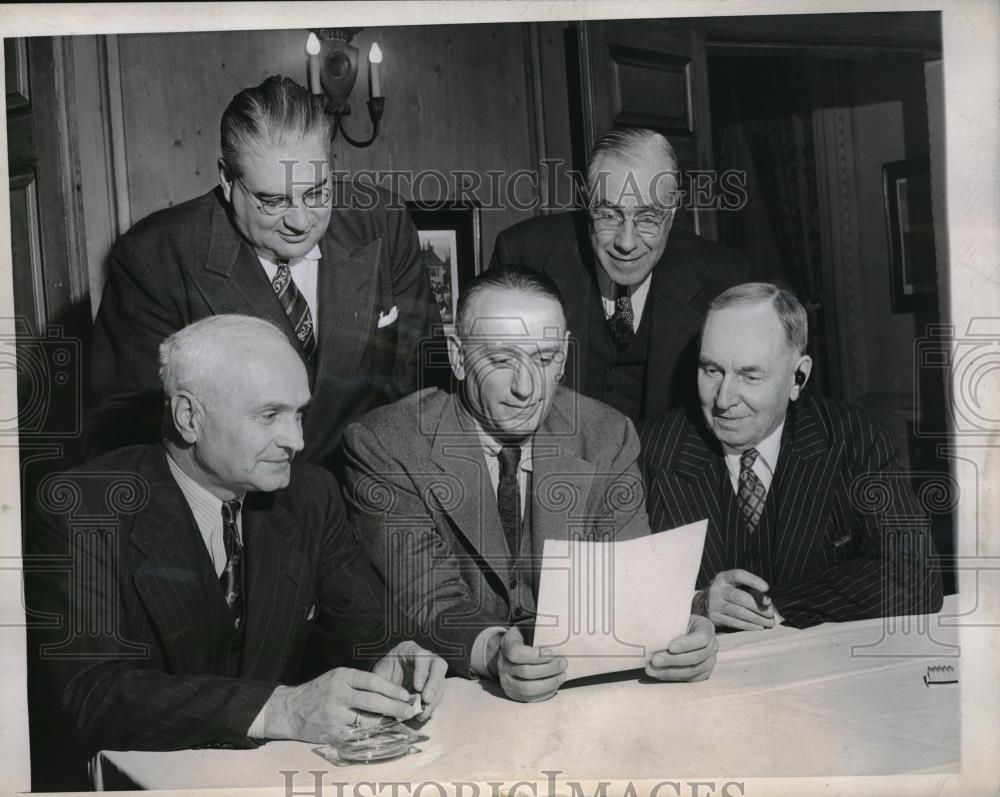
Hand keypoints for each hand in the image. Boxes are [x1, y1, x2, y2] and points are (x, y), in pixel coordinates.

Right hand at [259, 666, 418, 743]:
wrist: (290, 710)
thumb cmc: (320, 691)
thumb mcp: (337, 677)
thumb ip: (359, 683)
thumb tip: (390, 692)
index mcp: (342, 677)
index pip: (372, 681)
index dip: (392, 688)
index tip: (406, 695)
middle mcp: (338, 694)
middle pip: (372, 701)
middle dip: (394, 707)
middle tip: (410, 711)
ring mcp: (334, 715)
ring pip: (367, 721)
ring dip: (385, 723)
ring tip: (399, 723)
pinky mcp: (331, 733)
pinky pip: (356, 736)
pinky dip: (371, 736)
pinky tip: (382, 735)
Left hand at [372, 640, 447, 720]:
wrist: (381, 685)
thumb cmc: (379, 676)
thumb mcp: (377, 676)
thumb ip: (381, 684)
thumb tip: (386, 699)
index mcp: (409, 650)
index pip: (421, 655)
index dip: (421, 671)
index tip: (417, 687)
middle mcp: (425, 658)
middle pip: (439, 666)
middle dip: (434, 684)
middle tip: (426, 700)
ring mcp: (432, 672)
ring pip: (441, 682)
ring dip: (434, 698)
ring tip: (422, 713)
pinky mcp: (434, 686)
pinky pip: (439, 694)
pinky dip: (432, 706)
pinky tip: (422, 715)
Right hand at [493, 626, 566, 701]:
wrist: (509, 653)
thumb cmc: (524, 640)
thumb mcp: (526, 628)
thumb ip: (538, 628)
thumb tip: (559, 625)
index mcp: (507, 646)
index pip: (516, 653)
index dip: (535, 655)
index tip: (551, 652)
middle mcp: (504, 665)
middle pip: (526, 672)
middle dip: (549, 669)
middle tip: (563, 663)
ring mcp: (507, 682)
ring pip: (527, 689)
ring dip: (549, 683)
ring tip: (562, 675)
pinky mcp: (514, 694)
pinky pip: (530, 699)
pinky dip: (545, 693)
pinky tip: (555, 684)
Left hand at [645, 614, 717, 681]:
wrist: (685, 631)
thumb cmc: (679, 623)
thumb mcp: (677, 618)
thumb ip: (669, 623)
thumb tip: (651, 630)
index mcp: (706, 628)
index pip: (701, 638)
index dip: (686, 644)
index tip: (670, 647)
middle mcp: (712, 647)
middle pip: (695, 657)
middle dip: (673, 660)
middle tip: (655, 660)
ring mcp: (709, 662)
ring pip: (690, 671)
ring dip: (669, 671)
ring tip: (651, 669)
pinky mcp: (702, 674)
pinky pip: (687, 679)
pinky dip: (670, 677)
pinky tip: (657, 673)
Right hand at [694, 568, 775, 630]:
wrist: (701, 605)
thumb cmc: (725, 594)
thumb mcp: (732, 585)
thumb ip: (749, 590)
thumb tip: (767, 602)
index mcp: (723, 578)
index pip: (738, 575)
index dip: (753, 580)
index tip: (766, 588)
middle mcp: (717, 590)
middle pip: (740, 597)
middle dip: (758, 606)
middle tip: (771, 612)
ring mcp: (714, 605)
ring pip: (739, 612)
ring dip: (757, 618)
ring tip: (769, 622)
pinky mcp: (714, 618)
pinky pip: (734, 623)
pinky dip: (749, 626)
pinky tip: (759, 627)